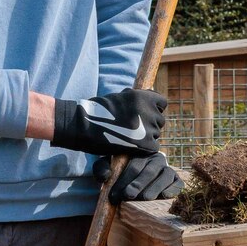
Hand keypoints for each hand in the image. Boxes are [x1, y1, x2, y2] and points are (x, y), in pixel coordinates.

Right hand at [48, 87, 166, 158]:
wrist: (84, 126)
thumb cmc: (99, 111)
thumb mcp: (121, 97)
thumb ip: (138, 99)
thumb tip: (153, 98)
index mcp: (143, 97)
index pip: (162, 103)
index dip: (154, 109)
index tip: (144, 114)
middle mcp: (148, 111)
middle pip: (160, 120)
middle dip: (149, 124)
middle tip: (132, 129)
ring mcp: (148, 128)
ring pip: (156, 134)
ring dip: (146, 137)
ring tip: (128, 137)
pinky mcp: (145, 144)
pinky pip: (153, 147)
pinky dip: (144, 149)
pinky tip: (131, 146)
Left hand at [109, 151, 181, 204]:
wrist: (136, 182)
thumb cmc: (121, 173)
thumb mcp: (109, 168)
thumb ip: (101, 169)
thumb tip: (104, 176)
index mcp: (140, 153)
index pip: (133, 165)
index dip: (124, 179)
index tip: (114, 194)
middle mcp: (156, 159)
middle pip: (148, 171)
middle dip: (138, 184)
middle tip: (128, 195)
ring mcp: (167, 169)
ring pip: (164, 175)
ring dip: (155, 187)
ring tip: (146, 197)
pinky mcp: (176, 180)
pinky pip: (177, 183)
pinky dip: (172, 188)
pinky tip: (165, 195)